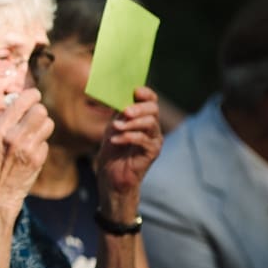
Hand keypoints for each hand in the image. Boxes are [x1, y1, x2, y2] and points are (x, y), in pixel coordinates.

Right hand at [0, 89, 53, 223]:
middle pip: (40, 110)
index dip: (33, 96)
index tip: (34, 96)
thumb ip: (3, 121)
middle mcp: (14, 137)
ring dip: (42, 127)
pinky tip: (29, 153)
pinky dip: (40, 146)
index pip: (25, 101)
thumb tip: (18, 102)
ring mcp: (28, 149)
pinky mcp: (38, 160)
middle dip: (39, 111)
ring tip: (32, 135)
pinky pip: (45, 143)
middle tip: (34, 117)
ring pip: (48, 124)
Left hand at [96, 87, 161, 218]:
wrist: (112, 176)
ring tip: (116, 127)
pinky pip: (143, 140)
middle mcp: (152, 127)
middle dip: (138, 108)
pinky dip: (128, 137)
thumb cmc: (112, 151)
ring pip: (150, 123)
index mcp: (144, 118)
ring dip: (131, 123)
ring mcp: (154, 140)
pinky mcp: (153, 152)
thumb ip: (118, 113)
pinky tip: (114, 140)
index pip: (151, 100)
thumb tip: (118, 95)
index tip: (135, 91)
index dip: (145, 93)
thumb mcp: (113, 127)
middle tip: (125, 111)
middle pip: (153, 110)